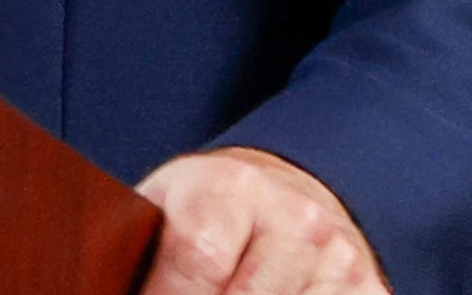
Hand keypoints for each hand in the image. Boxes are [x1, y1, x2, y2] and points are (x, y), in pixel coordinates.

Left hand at [136, 148, 387, 294]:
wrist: (285, 191)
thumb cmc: (207, 209)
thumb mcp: (161, 209)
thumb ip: (137, 249)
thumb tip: (101, 285)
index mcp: (231, 187)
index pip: (200, 259)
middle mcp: (295, 217)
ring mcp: (338, 256)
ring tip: (224, 291)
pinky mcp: (370, 287)